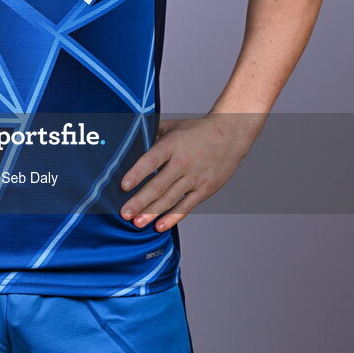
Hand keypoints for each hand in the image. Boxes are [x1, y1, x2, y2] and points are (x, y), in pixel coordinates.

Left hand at [119, 112, 260, 231]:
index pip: (151, 160)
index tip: (123, 186)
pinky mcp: (204, 190)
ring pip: (170, 199)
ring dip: (152, 212)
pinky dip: (173, 217)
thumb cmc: (197, 130)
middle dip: (140, 201)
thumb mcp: (173, 126)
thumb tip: (130, 138)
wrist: (230, 135)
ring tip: (137, 223)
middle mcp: (182, 163)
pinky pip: (186, 206)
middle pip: (158, 185)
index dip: (137, 173)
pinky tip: (160, 226)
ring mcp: (194, 178)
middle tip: (124, 213)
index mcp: (172, 145)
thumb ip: (151, 132)